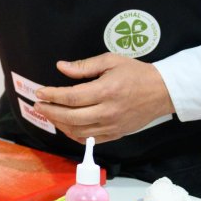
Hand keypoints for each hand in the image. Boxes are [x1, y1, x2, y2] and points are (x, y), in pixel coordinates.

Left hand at [33, 53, 175, 144]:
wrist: (162, 91)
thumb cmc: (136, 73)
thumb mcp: (110, 61)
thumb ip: (84, 66)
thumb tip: (61, 67)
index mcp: (106, 91)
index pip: (72, 97)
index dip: (52, 96)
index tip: (40, 92)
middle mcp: (108, 111)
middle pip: (71, 117)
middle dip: (50, 111)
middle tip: (38, 104)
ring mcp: (112, 125)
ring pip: (78, 131)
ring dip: (59, 124)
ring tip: (49, 114)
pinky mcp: (116, 134)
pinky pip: (90, 140)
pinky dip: (74, 135)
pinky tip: (65, 126)